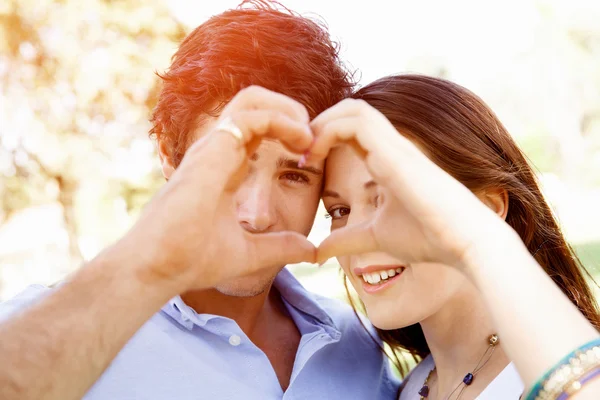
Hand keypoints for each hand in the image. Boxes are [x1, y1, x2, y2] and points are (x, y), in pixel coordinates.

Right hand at [120, 86, 315, 290]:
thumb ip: (280, 247)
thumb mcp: (250, 252)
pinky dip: (283, 121)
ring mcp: (214, 147)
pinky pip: (254, 116)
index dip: (288, 134)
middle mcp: (219, 150)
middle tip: (313, 139)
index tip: (309, 159)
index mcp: (226, 167)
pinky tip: (301, 143)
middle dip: (291, 111)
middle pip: (256, 104)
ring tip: (309, 137)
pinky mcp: (213, 150)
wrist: (159, 268)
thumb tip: (311, 251)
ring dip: (288, 110)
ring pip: (253, 100)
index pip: (259, 130)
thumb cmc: (191, 259)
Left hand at [309, 99, 508, 270]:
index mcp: (386, 159)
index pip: (349, 131)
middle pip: (350, 110)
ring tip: (305, 151)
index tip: (304, 164)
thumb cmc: (427, 237)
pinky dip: (328, 130)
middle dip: (318, 123)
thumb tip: (317, 253)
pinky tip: (315, 156)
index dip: (322, 138)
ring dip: (322, 122)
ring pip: (353, 108)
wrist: (462, 242)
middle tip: (298, 151)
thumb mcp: (374, 237)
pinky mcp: (396, 149)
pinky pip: (356, 121)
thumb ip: (346, 240)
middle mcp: (390, 146)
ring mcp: (395, 144)